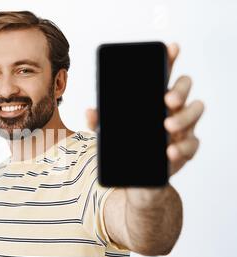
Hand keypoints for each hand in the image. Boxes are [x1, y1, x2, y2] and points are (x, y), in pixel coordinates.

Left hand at [86, 43, 204, 176]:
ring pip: (194, 112)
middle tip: (166, 99)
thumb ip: (99, 122)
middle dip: (179, 89)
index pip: (164, 74)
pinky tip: (169, 151)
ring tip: (167, 126)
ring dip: (184, 117)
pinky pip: (192, 145)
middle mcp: (171, 109)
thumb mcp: (107, 135)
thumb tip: (90, 111)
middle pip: (184, 88)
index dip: (169, 59)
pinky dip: (182, 148)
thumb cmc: (125, 149)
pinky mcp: (185, 150)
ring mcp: (181, 128)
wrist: (135, 180)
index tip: (170, 48)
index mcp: (153, 100)